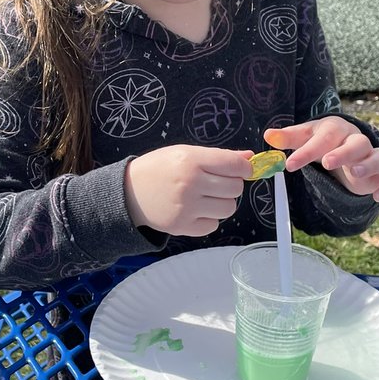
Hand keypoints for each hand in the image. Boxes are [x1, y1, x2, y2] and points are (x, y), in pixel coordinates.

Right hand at [124, 145, 253, 236]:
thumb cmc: (159, 169)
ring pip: (228, 208)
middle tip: (217, 183)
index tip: (242, 170)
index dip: (244, 168)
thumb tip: (249, 157)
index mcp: (191, 160)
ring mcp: (186, 207)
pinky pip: (213, 225)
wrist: (129, 192)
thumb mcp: (185, 153)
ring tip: (207, 197)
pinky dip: (209, 219)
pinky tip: (196, 210)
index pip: (235, 165)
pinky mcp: (182, 226)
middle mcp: (190, 184)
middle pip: (235, 188)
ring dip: (222, 203)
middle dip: (232, 185)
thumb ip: (218, 156)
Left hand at [264, 117, 378, 202]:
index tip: (290, 164)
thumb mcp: (305, 137)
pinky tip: (377, 197)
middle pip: (357, 143)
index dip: (307, 151)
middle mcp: (357, 142)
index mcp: (336, 130)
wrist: (346, 145)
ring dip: (369, 164)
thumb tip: (268, 135)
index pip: (323, 137)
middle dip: (343, 152)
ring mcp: (371, 158)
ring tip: (354, 173)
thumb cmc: (323, 140)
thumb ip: (288, 138)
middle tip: (327, 163)